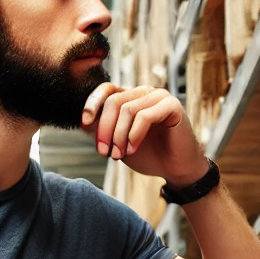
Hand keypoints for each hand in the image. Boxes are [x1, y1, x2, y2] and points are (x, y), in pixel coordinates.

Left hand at [82, 83, 210, 188]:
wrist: (176, 169)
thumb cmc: (149, 155)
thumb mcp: (118, 143)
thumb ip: (103, 130)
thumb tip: (83, 122)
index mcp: (131, 98)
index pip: (107, 89)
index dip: (93, 103)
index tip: (85, 123)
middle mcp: (144, 92)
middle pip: (114, 101)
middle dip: (104, 128)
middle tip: (104, 152)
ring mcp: (159, 97)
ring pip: (128, 109)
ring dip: (119, 135)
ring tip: (119, 155)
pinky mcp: (172, 106)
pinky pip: (145, 116)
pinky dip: (134, 134)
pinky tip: (132, 148)